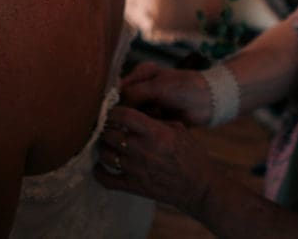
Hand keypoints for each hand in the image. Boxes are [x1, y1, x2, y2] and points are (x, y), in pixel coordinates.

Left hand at [95, 106, 225, 213]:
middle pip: (109, 134)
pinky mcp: (134, 186)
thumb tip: (138, 110)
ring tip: (106, 143)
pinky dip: (99, 172)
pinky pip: (107, 180)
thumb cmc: (191, 155)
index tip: (112, 110)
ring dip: (103, 147)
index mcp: (155, 133)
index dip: (113, 110)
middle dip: (106, 127)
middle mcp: (142, 150)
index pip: (124, 116)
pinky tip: (100, 166)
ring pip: (105, 154)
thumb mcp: (179, 129)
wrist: (199, 186)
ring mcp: (136, 170)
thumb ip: (157, 119)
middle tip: (107, 126)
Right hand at [120, 62, 212, 125]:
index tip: (111, 114)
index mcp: (141, 73)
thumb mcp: (158, 87)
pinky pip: (143, 123)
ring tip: (154, 117)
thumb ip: (134, 93)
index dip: (114, 101)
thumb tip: (112, 106)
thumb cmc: (185, 88)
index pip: (118, 88)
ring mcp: (148, 103)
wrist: (209, 101)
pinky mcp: (155, 117)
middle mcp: (142, 87)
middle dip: (128, 112)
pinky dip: (146, 126)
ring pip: (132, 115)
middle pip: (123, 103)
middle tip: (140, 116)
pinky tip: (156, 124)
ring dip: (139, 120)